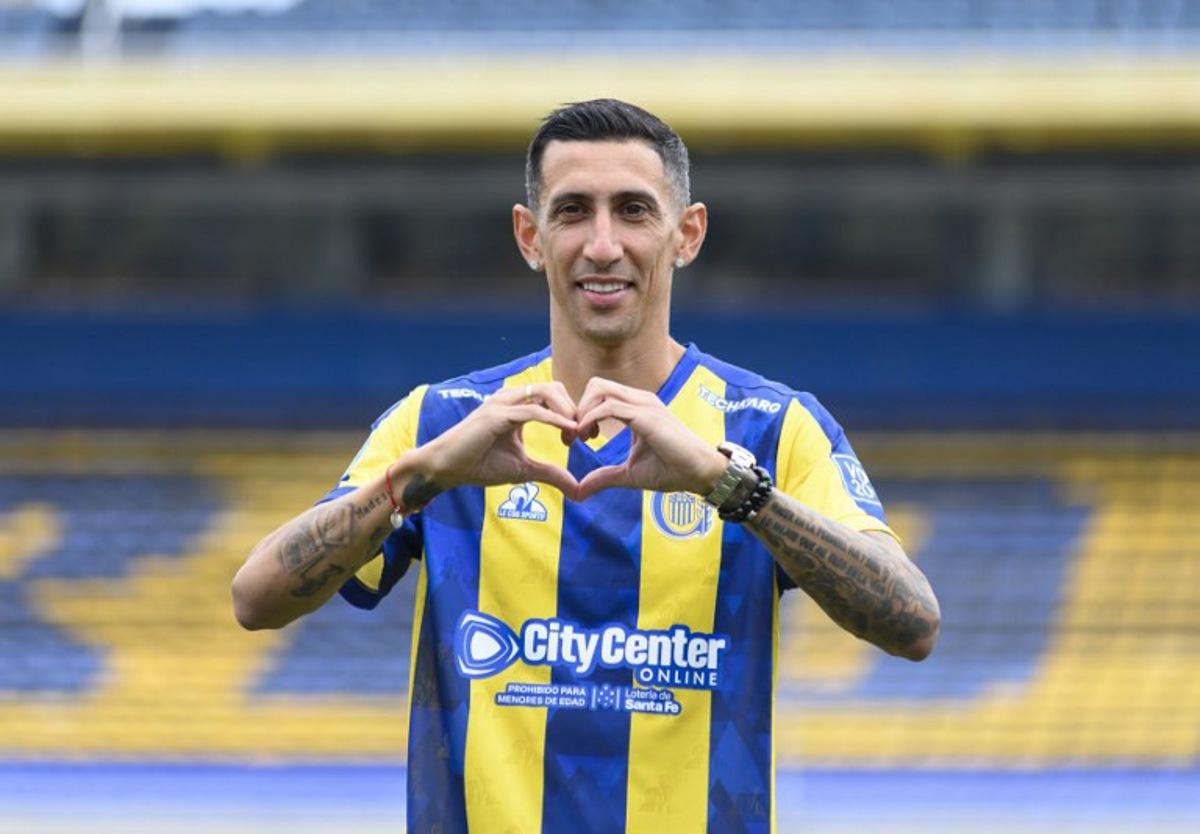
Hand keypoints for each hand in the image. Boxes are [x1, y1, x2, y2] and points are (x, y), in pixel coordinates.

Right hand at [411, 382, 580, 495]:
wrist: (446, 468)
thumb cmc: (479, 465)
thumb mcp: (523, 470)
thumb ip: (551, 473)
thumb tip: (577, 488)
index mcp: (517, 407)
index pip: (554, 397)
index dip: (573, 413)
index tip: (583, 437)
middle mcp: (511, 399)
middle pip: (555, 387)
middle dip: (574, 407)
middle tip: (584, 434)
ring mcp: (503, 404)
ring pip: (546, 392)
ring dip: (567, 410)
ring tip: (577, 433)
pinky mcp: (496, 414)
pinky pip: (532, 411)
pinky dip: (554, 419)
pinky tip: (568, 431)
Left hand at [574, 378, 727, 499]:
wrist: (700, 473)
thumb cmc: (671, 470)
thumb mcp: (629, 474)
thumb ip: (604, 477)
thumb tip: (579, 491)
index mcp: (637, 407)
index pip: (600, 393)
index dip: (582, 412)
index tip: (576, 439)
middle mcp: (640, 400)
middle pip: (596, 384)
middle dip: (577, 407)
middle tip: (574, 437)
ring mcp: (644, 404)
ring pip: (599, 389)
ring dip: (582, 412)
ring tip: (581, 438)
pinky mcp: (646, 416)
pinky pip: (609, 406)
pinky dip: (591, 419)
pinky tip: (588, 438)